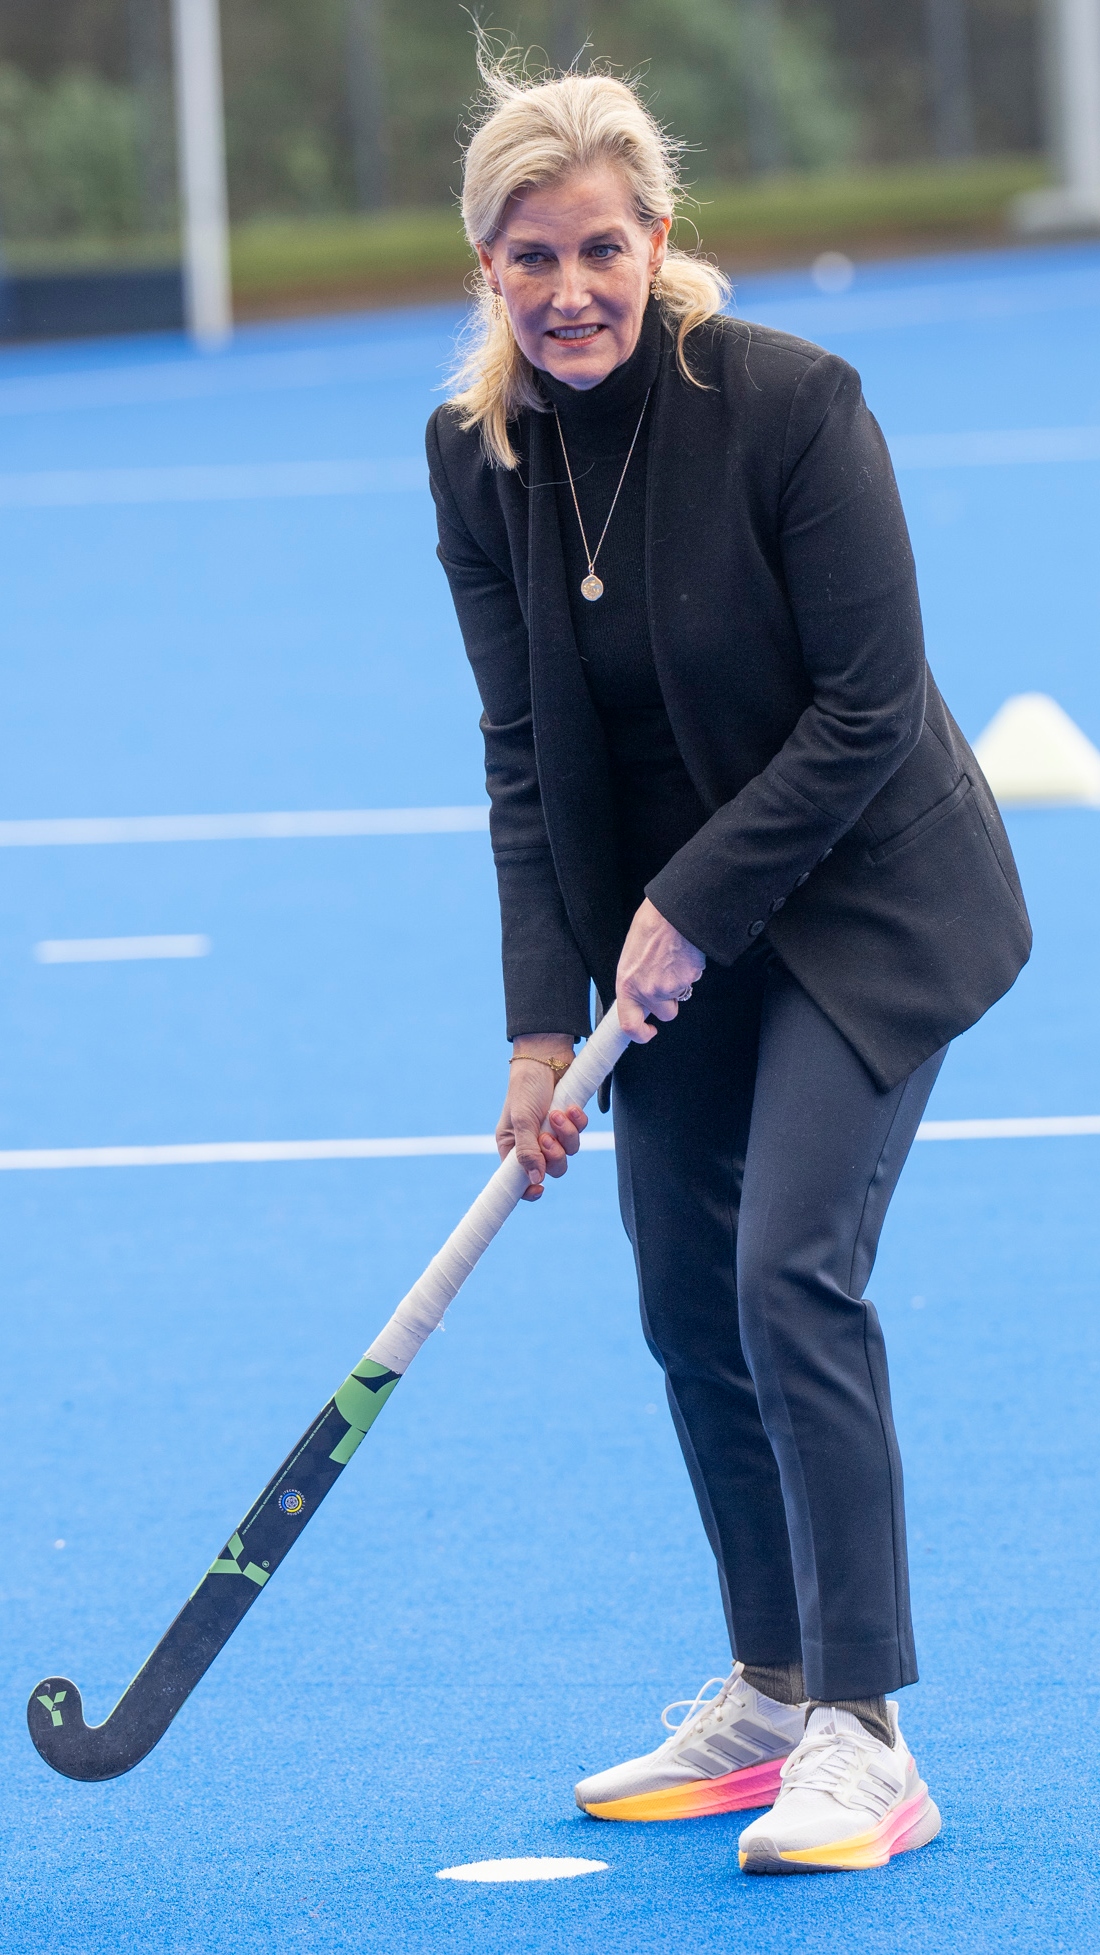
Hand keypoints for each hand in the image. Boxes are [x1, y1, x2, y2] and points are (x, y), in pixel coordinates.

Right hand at [496, 1037, 587, 1201]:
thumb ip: (528, 1151)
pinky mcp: (570, 1121)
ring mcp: (553, 1132)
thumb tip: (536, 1180)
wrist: (546, 1057)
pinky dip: (578, 1122)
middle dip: (554, 1156)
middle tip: (548, 1137)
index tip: (540, 1189)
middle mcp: (533, 1143)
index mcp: (512, 1147)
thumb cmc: (525, 1087)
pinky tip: (571, 1108)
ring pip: (569, 1152)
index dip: (529, 1189)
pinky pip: (580, 1133)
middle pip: (552, 1169)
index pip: (519, 1179)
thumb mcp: (522, 1120)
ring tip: (558, 1114)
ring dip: (567, 1135)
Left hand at [616, 897, 704, 1042]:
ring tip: (673, 956)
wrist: (674, 911)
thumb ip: (636, 978)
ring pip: (681, 995)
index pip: (629, 1024)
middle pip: (666, 1013)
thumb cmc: (651, 924)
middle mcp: (649, 990)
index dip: (640, 1034)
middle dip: (670, 1001)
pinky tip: (683, 952)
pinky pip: (693, 980)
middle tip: (667, 978)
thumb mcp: (631, 954)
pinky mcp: (691, 978)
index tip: (648, 1032)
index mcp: (628, 983)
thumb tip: (642, 990)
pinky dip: (690, 970)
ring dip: (680, 982)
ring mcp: (672, 986)